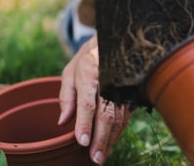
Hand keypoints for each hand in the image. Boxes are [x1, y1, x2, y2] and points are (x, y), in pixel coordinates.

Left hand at [58, 36, 130, 163]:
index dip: (85, 124)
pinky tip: (111, 142)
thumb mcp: (71, 71)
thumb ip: (66, 96)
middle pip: (106, 114)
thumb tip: (62, 122)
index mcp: (90, 72)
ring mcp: (123, 86)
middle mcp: (109, 80)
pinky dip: (119, 131)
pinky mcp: (131, 92)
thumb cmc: (89, 57)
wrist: (117, 39)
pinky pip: (126, 115)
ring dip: (111, 139)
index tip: (82, 142)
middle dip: (101, 139)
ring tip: (102, 155)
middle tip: (95, 158)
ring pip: (119, 117)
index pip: (88, 103)